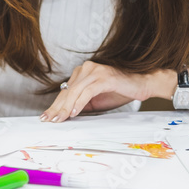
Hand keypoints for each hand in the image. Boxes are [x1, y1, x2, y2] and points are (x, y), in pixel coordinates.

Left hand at [39, 61, 154, 122]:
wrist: (142, 84)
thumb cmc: (119, 91)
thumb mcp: (96, 100)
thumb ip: (81, 103)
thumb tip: (64, 115)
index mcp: (83, 73)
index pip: (66, 91)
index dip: (55, 105)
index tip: (46, 116)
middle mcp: (86, 69)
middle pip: (67, 91)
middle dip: (56, 107)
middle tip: (48, 119)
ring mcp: (95, 71)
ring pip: (75, 91)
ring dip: (65, 107)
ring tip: (59, 119)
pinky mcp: (104, 77)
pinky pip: (87, 91)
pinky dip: (79, 103)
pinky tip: (74, 112)